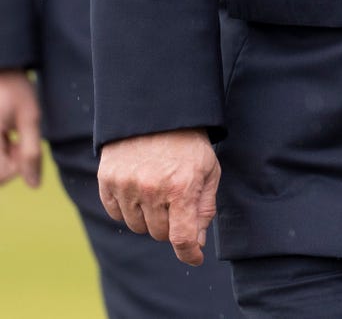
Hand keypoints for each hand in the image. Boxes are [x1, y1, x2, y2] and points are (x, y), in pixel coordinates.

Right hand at [0, 70, 41, 186]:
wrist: (1, 70)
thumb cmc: (14, 89)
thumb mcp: (30, 117)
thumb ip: (31, 152)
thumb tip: (34, 185)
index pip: (3, 175)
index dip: (20, 165)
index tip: (25, 142)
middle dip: (13, 163)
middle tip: (20, 139)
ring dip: (7, 157)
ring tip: (12, 134)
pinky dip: (1, 151)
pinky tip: (5, 134)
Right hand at [98, 128, 219, 264]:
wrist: (156, 109)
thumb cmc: (188, 141)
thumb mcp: (208, 168)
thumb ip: (205, 207)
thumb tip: (197, 242)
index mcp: (180, 187)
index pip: (181, 238)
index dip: (189, 253)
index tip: (194, 257)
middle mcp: (151, 189)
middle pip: (159, 234)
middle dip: (170, 223)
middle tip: (175, 200)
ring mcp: (126, 185)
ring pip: (137, 226)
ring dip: (148, 216)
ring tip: (157, 189)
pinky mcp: (107, 180)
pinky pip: (116, 214)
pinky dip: (127, 208)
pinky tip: (138, 188)